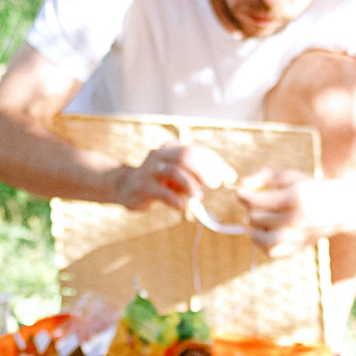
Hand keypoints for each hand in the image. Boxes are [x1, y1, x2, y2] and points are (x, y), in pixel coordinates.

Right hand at [115, 142, 236, 213]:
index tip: (230, 178)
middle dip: (203, 170)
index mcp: (172, 148)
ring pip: (173, 171)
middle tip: (215, 184)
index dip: (216, 164)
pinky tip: (181, 206)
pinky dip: (173, 199)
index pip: (197, 152)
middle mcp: (160, 154)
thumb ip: (199, 175)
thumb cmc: (159, 181)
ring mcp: (150, 170)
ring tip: (198, 196)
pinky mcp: (143, 187)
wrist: (124, 187)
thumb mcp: (179, 175)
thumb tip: (230, 177)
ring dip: (189, 184)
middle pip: (185, 157)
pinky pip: (161, 192)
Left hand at [234, 167, 355, 256]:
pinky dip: (261, 244)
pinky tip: (262, 233)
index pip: (257, 201)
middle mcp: (295, 220)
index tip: (238, 192)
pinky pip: (271, 252)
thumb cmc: (309, 188)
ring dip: (252, 229)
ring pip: (261, 239)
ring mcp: (296, 237)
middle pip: (257, 218)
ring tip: (254, 221)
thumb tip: (242, 185)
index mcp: (293, 199)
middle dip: (250, 210)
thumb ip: (265, 177)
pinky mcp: (297, 248)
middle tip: (253, 204)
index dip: (242, 196)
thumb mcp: (290, 176)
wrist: (338, 208)